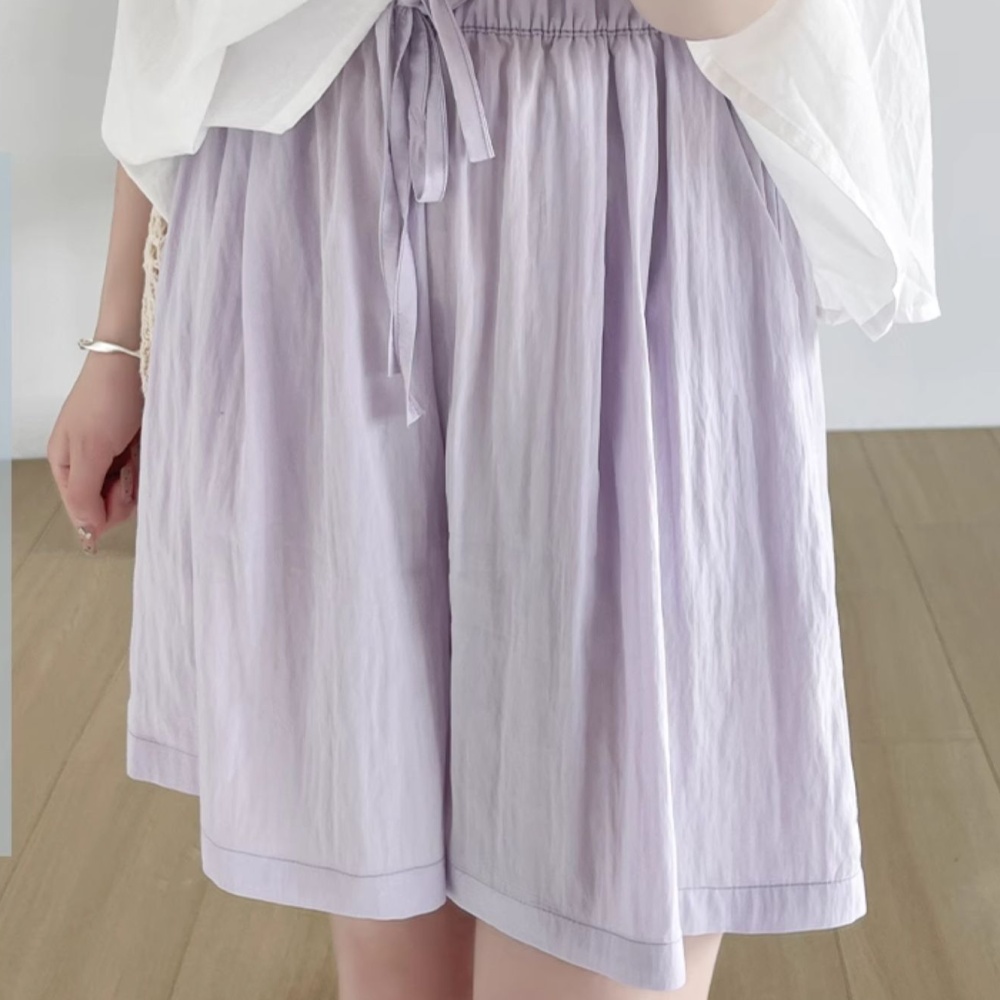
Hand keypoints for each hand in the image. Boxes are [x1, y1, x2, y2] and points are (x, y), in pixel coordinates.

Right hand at [47, 346, 144, 553]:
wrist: (134, 361)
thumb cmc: (107, 401)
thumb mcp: (90, 451)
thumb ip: (84, 493)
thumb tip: (87, 530)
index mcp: (65, 464)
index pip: (82, 510)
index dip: (105, 512)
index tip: (122, 496)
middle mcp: (86, 461)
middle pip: (106, 501)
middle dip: (123, 493)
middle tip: (130, 466)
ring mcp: (112, 452)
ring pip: (127, 488)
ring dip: (137, 478)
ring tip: (139, 451)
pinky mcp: (134, 444)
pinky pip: (142, 470)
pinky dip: (147, 465)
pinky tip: (148, 449)